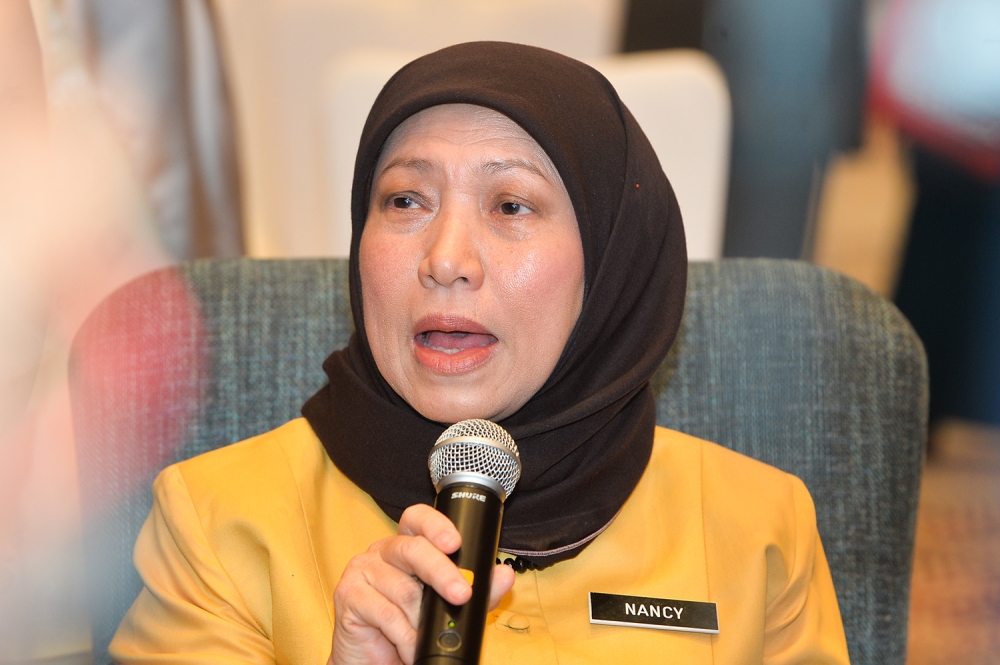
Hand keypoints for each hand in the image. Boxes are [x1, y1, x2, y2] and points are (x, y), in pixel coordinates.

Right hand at [329, 503, 515, 664]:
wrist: (380, 663)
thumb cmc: (412, 630)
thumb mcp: (451, 608)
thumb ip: (480, 591)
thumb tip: (504, 575)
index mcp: (408, 546)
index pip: (418, 519)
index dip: (435, 524)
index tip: (455, 542)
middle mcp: (384, 552)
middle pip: (413, 549)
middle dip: (442, 572)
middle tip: (462, 594)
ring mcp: (362, 569)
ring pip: (403, 588)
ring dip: (421, 621)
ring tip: (426, 639)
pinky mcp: (348, 594)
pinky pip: (384, 612)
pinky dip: (404, 635)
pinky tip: (408, 646)